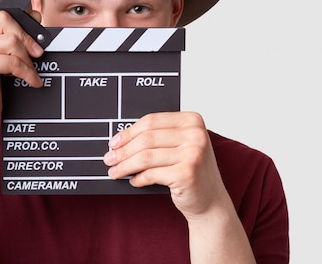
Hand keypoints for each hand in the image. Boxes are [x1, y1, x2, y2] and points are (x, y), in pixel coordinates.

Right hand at [0, 0, 43, 132]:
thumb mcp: (1, 59)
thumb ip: (11, 38)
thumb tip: (35, 16)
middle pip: (5, 18)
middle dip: (26, 35)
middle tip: (38, 52)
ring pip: (10, 38)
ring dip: (26, 57)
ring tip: (30, 71)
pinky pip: (12, 59)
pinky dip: (26, 71)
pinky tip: (31, 81)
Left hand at [103, 111, 228, 220]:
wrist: (211, 201)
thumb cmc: (190, 171)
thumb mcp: (178, 146)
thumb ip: (157, 137)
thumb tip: (120, 139)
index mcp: (192, 120)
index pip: (151, 121)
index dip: (128, 132)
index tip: (114, 142)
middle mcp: (196, 134)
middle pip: (146, 138)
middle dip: (123, 150)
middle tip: (109, 159)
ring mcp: (193, 154)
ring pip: (146, 157)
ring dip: (125, 166)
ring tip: (115, 172)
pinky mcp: (187, 173)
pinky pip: (151, 174)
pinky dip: (139, 178)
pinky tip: (134, 181)